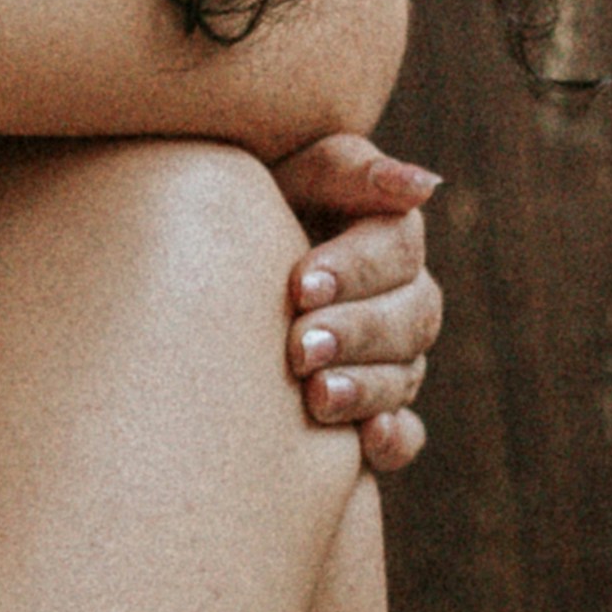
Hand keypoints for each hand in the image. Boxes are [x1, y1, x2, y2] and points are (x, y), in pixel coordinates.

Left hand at [265, 131, 443, 472]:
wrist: (189, 273)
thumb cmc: (236, 208)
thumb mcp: (283, 174)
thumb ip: (346, 170)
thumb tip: (422, 186)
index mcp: (382, 235)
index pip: (398, 248)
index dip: (356, 269)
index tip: (299, 286)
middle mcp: (397, 298)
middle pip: (411, 316)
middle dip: (356, 332)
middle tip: (300, 348)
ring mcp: (390, 360)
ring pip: (405, 375)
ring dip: (365, 387)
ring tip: (316, 397)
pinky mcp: (371, 414)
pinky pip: (405, 434)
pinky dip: (394, 440)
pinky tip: (368, 441)